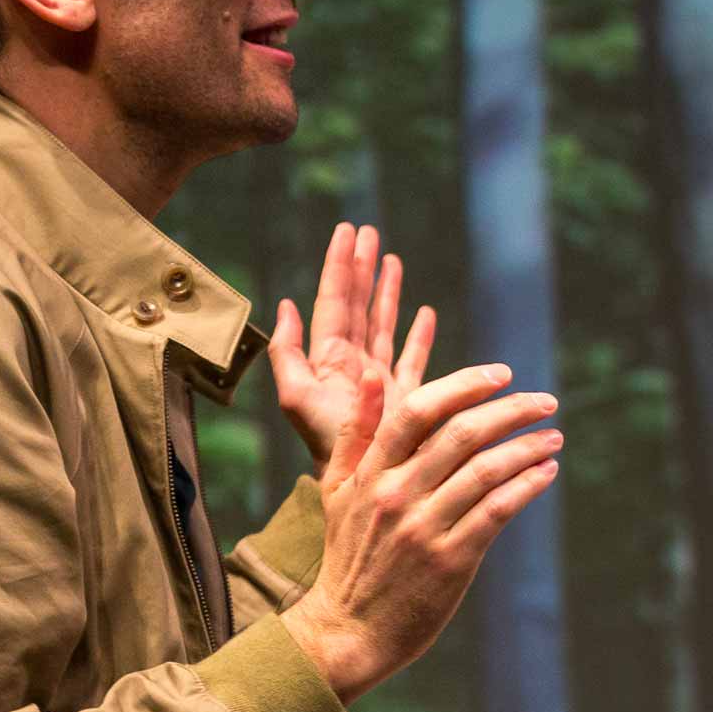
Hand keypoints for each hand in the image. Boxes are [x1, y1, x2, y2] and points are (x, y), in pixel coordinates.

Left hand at [267, 221, 437, 468]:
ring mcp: (381, 380)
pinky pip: (414, 358)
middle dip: (362, 268)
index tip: (347, 230)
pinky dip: (419, 334)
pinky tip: (426, 312)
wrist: (368, 482)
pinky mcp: (407, 398)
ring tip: (392, 259)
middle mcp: (354, 365)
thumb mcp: (298, 396)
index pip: (334, 301)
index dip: (339, 265)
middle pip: (358, 305)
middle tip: (367, 231)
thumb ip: (288, 352)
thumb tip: (286, 306)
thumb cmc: (332, 445)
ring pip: (384, 325)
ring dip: (388, 292)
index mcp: (329, 360)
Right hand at [278, 363, 561, 702]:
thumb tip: (370, 375)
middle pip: (462, 433)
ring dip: (528, 447)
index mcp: (370, 473)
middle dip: (512, 410)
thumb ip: (355, 433)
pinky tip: (546, 472)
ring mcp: (424, 528)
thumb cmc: (349, 556)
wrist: (347, 631)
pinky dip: (528, 485)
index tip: (502, 374)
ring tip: (554, 436)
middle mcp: (396, 494)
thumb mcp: (337, 490)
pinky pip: (498, 510)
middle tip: (546, 402)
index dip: (464, 385)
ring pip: (486, 470)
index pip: (418, 410)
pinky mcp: (451, 560)